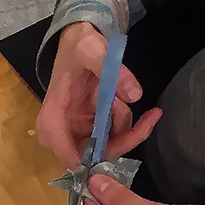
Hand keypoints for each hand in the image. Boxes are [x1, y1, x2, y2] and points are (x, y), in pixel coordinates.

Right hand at [38, 22, 161, 171]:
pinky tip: (122, 100)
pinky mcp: (88, 129)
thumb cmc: (79, 46)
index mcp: (53, 120)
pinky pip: (111, 137)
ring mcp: (75, 133)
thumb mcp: (93, 50)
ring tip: (125, 95)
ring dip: (124, 124)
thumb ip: (114, 71)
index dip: (97, 164)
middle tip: (151, 117)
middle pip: (93, 157)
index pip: (70, 157)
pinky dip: (123, 122)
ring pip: (107, 147)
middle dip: (124, 139)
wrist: (79, 41)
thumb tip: (135, 96)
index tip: (126, 148)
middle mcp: (61, 134)